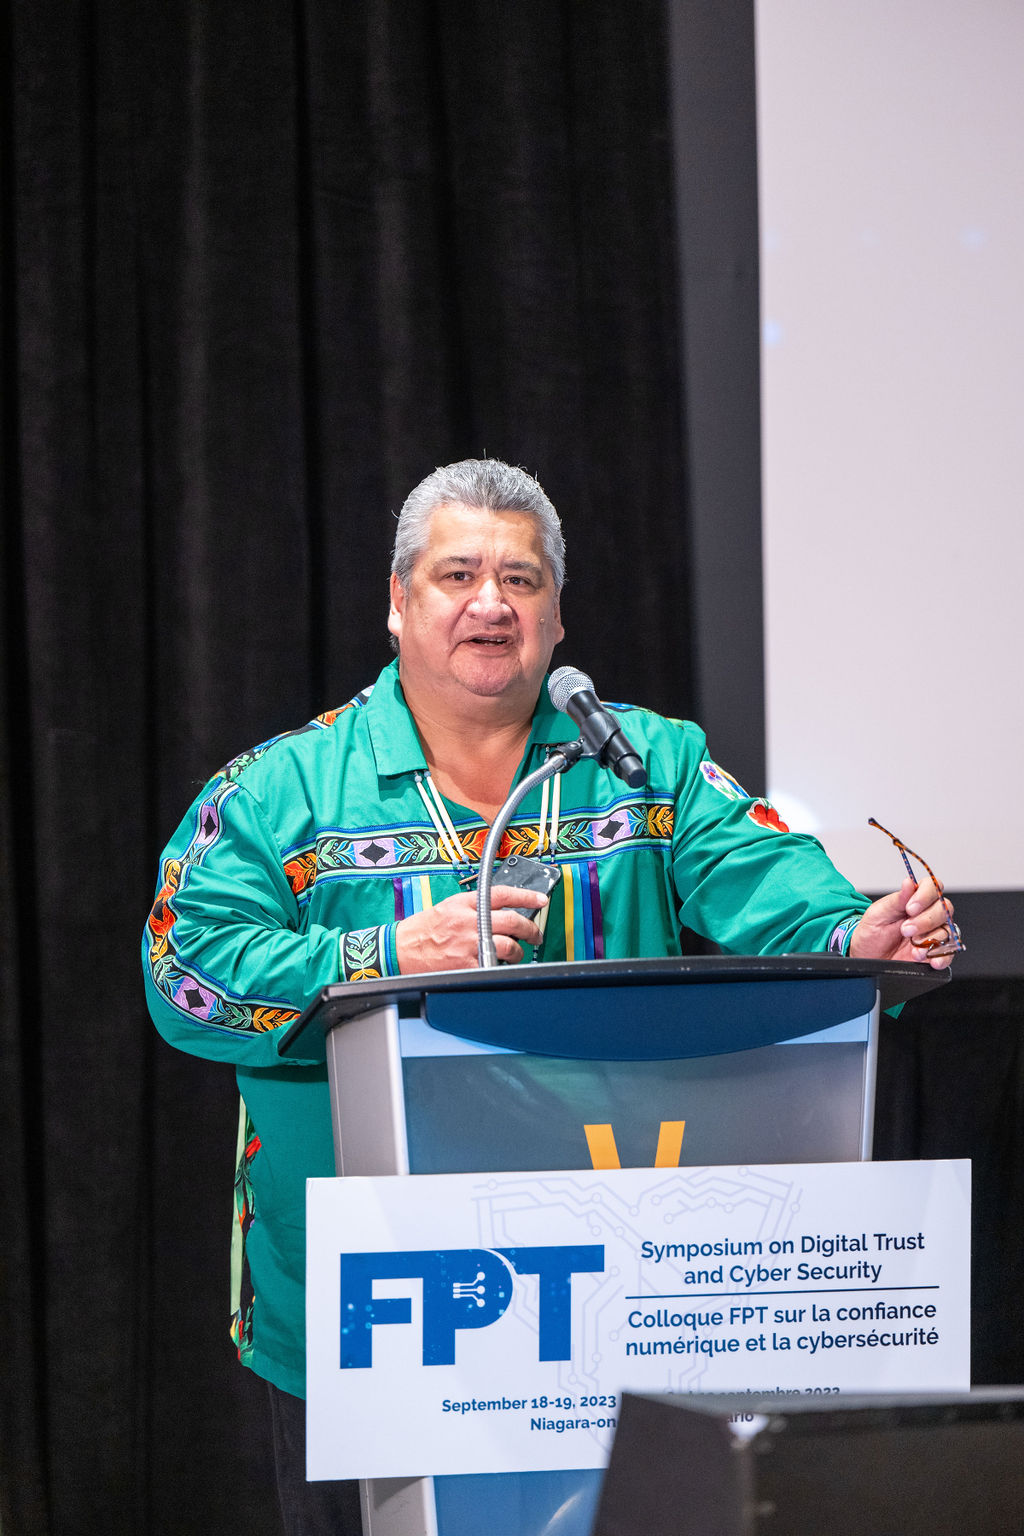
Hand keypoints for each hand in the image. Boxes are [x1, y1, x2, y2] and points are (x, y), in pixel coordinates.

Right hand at [395, 885, 548, 973]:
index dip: (526, 896)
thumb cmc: (423, 930)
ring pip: (508, 946)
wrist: (401, 950)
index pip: (502, 894)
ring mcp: (469, 943)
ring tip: (515, 954)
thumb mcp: (448, 907)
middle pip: (512, 921)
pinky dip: (499, 966)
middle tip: (535, 934)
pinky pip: (493, 965)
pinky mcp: (467, 964)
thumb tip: (502, 912)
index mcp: (464, 903)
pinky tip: (497, 965)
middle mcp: (469, 921)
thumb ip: (474, 907)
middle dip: (531, 929)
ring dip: (517, 952)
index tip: (540, 900)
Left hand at [849, 876, 957, 969]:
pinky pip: (949, 952)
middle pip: (944, 908)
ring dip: (930, 940)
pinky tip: (930, 959)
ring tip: (913, 949)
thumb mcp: (878, 914)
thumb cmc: (872, 932)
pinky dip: (942, 956)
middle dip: (925, 921)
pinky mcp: (936, 952)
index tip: (910, 908)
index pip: (932, 887)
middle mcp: (928, 914)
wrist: (868, 957)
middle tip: (906, 930)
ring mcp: (934, 933)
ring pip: (948, 929)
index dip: (925, 895)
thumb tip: (909, 882)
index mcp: (914, 900)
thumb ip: (896, 900)